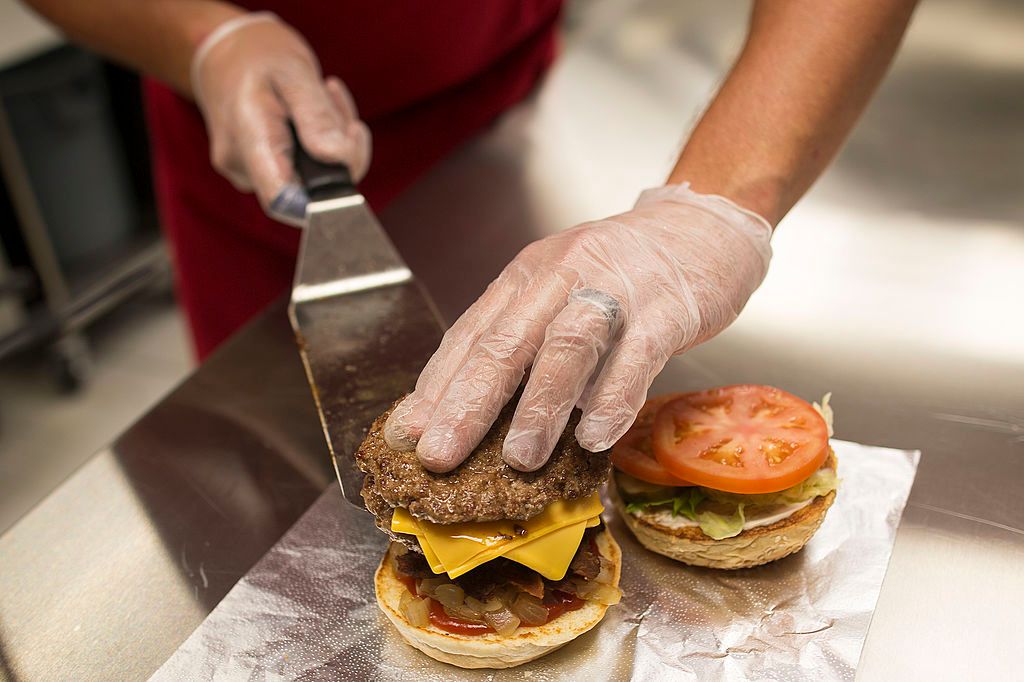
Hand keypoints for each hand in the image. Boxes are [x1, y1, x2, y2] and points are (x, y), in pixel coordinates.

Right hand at [190, 12, 370, 225]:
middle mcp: (242, 165)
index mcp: (247, 138)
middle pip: (308, 189)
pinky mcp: (262, 172)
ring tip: (325, 95)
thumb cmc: (258, 57)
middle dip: (340, 153)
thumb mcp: (293, 71)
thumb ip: (317, 116)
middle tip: (336, 102)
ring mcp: (249, 173)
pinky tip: (319, 110)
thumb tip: (341, 158)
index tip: (347, 162)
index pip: (283, 201)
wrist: (225, 52)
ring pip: (311, 180)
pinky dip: (324, 144)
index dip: (322, 204)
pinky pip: (305, 171)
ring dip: (334, 143)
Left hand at [384, 184, 772, 472]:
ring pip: (566, 347)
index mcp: (528, 276)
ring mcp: (614, 291)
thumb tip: (479, 409)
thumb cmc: (624, 271)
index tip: (407, 432)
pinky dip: (611, 399)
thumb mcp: (560, 290)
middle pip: (506, 342)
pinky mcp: (665, 309)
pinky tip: (593, 438)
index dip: (437, 385)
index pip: (472, 333)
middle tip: (439, 455)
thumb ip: (525, 339)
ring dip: (538, 407)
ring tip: (518, 459)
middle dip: (467, 403)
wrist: (702, 228)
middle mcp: (562, 277)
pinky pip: (635, 357)